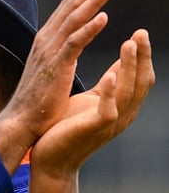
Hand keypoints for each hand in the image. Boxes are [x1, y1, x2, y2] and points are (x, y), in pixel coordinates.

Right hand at [0, 0, 118, 169]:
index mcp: (45, 41)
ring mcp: (49, 53)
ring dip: (94, 0)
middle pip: (71, 6)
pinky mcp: (56, 67)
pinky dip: (89, 29)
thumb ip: (59, 54)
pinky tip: (104, 17)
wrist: (20, 121)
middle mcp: (45, 41)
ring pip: (74, 19)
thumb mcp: (49, 70)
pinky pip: (74, 43)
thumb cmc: (36, 101)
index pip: (67, 9)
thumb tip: (69, 45)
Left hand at [31, 29, 153, 175]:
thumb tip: (121, 63)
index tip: (140, 33)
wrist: (50, 159)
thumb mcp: (91, 99)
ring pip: (128, 91)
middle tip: (141, 33)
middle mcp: (122, 114)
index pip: (141, 77)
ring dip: (130, 67)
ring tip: (129, 44)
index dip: (142, 56)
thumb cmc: (66, 128)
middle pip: (142, 82)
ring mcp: (110, 123)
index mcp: (121, 106)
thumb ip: (108, 84)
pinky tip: (109, 75)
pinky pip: (108, 109)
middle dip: (143, 57)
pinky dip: (109, 91)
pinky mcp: (94, 128)